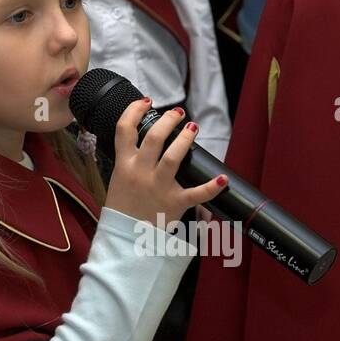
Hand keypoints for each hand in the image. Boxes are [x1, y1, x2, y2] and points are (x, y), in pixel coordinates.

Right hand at [103, 100, 225, 224]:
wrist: (124, 238)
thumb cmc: (122, 208)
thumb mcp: (117, 179)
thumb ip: (128, 161)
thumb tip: (140, 141)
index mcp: (124, 165)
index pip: (124, 129)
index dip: (134, 110)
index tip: (146, 102)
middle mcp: (140, 172)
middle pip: (153, 137)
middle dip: (168, 120)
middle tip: (178, 114)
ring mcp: (158, 187)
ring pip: (173, 156)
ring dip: (185, 138)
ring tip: (192, 128)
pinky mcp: (174, 203)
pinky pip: (196, 194)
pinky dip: (211, 187)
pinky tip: (222, 178)